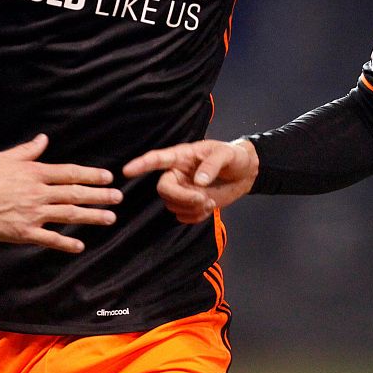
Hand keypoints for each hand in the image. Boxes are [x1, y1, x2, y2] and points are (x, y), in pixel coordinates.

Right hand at [0, 135, 121, 252]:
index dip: (92, 175)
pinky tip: (80, 246)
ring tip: (110, 218)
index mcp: (35, 172)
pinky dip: (66, 243)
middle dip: (100, 196)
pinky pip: (49, 238)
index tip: (109, 177)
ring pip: (69, 214)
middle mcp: (38, 192)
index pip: (71, 173)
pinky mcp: (23, 232)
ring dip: (92, 216)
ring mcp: (32, 213)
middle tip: (119, 198)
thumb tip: (44, 139)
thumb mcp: (5, 157)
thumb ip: (28, 151)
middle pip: (76, 194)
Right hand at [123, 139, 258, 223]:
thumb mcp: (226, 154)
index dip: (141, 165)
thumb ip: (212, 165)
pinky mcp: (189, 205)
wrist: (245, 174)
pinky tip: (207, 208)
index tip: (127, 171)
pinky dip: (195, 217)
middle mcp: (178, 173)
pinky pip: (182, 216)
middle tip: (202, 199)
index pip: (158, 159)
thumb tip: (198, 181)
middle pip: (164, 189)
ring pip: (172, 205)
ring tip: (210, 201)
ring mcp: (182, 190)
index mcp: (182, 156)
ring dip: (192, 209)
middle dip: (181, 198)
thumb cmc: (234, 157)